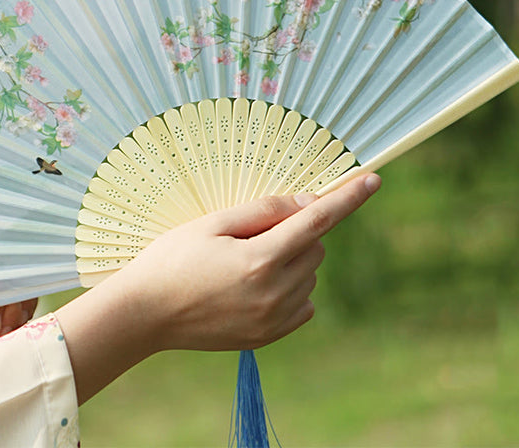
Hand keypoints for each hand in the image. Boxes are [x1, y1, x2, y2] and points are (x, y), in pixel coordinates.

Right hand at [56, 173, 380, 402]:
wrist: (144, 314)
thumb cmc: (172, 259)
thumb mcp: (212, 222)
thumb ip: (264, 210)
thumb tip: (307, 203)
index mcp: (259, 260)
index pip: (317, 221)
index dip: (347, 198)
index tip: (373, 181)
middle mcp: (274, 294)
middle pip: (314, 247)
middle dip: (297, 231)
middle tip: (253, 232)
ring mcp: (272, 320)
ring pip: (310, 274)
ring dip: (293, 259)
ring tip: (244, 261)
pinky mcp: (268, 337)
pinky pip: (304, 304)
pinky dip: (291, 287)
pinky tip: (255, 284)